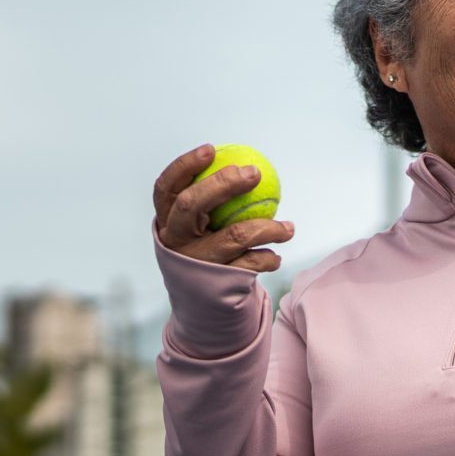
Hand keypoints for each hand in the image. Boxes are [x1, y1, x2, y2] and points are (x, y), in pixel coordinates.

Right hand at [152, 144, 294, 273]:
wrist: (202, 305)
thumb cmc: (205, 250)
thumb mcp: (198, 228)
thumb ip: (211, 201)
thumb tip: (243, 164)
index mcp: (167, 221)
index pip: (166, 188)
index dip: (184, 166)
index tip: (210, 150)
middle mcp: (175, 240)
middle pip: (191, 205)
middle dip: (222, 184)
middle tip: (254, 173)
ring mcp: (194, 262)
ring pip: (233, 237)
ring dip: (267, 228)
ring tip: (288, 228)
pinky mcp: (215, 284)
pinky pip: (249, 264)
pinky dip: (267, 258)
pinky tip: (275, 256)